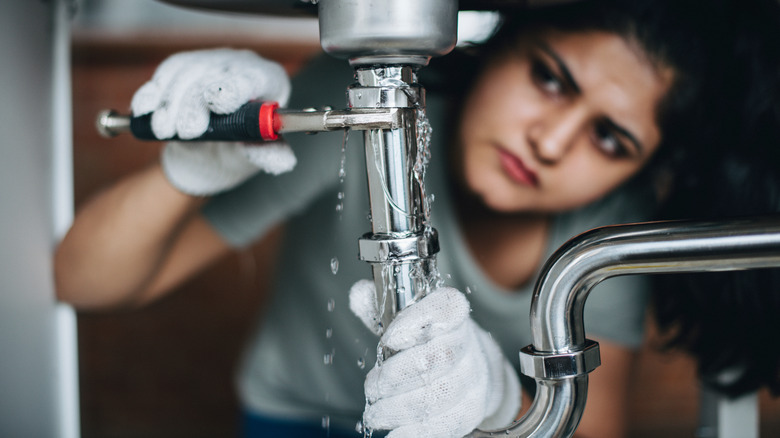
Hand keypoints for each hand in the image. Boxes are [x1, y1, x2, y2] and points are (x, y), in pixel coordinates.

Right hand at [131, 48, 295, 194]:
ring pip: (186, 74)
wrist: (208, 156)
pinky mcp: (184, 66)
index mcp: (268, 81)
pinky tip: (146, 109)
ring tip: (164, 129)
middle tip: (185, 131)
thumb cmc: (239, 151)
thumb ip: (268, 156)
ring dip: (171, 103)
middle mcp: (240, 64)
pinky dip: (153, 93)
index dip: (234, 88)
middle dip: (195, 103)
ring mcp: (211, 62)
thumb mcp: (254, 157)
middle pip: (214, 75)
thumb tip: (282, 160)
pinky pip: (166, 73)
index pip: (253, 78)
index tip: (216, 103)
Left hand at [349, 280, 520, 436]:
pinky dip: (415, 433)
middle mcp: (468, 343)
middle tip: (373, 386)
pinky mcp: (470, 410)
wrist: (472, 368)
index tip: (390, 339)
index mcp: (451, 311)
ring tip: (375, 413)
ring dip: (398, 408)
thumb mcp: (404, 316)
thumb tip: (359, 294)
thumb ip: (379, 306)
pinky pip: (446, 425)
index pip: (444, 309)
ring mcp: (473, 379)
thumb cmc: (428, 339)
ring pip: (439, 395)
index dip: (416, 322)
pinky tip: (394, 434)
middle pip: (437, 359)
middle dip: (396, 376)